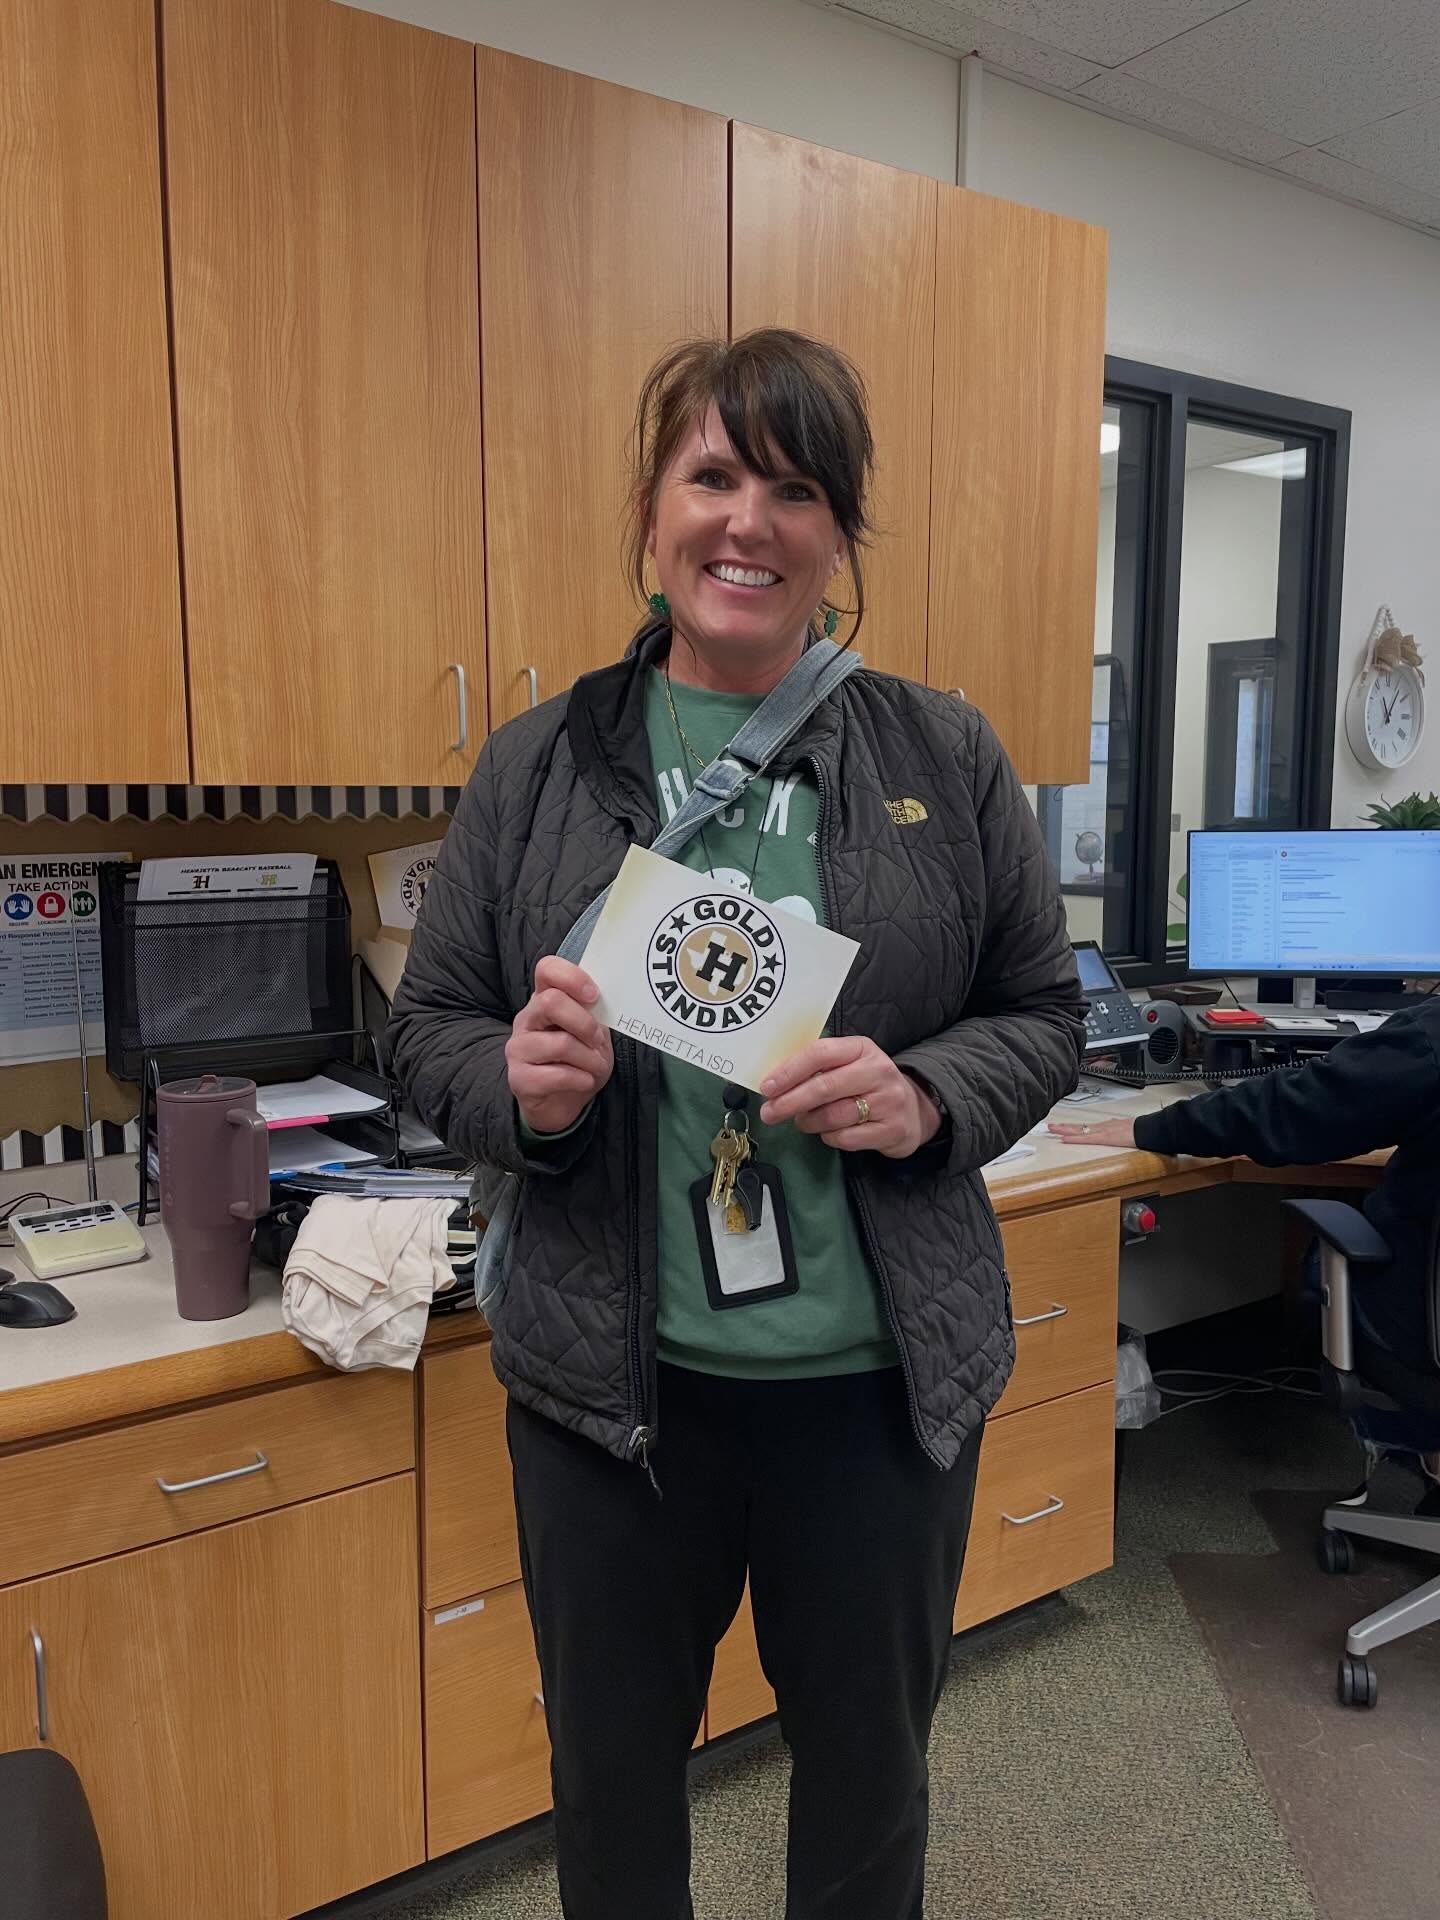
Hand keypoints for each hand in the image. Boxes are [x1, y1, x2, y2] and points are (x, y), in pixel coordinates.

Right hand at [506, 956, 613, 1135]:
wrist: (561, 1103)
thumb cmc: (578, 1061)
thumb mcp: (592, 1032)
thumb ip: (594, 1012)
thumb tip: (609, 996)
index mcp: (544, 1000)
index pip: (547, 969)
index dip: (573, 978)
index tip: (594, 996)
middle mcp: (526, 1020)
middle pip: (551, 1002)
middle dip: (585, 1024)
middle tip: (598, 1041)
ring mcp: (518, 1049)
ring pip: (560, 1043)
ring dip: (589, 1058)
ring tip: (595, 1067)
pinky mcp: (519, 1079)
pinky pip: (557, 1075)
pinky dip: (581, 1079)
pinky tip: (584, 1081)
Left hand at [759, 1036, 942, 1159]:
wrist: (914, 1109)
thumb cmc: (868, 1084)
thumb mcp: (849, 1064)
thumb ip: (818, 1068)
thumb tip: (775, 1082)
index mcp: (862, 1048)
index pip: (820, 1053)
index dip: (789, 1071)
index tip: (767, 1087)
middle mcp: (878, 1071)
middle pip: (824, 1087)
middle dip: (790, 1102)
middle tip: (769, 1113)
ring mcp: (889, 1101)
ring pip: (833, 1116)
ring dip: (809, 1122)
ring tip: (803, 1122)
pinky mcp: (893, 1129)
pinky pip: (847, 1138)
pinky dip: (829, 1137)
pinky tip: (829, 1132)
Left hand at [1047, 1118, 1135, 1148]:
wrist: (1147, 1129)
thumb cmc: (1140, 1130)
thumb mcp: (1126, 1130)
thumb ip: (1118, 1130)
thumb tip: (1115, 1130)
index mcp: (1106, 1126)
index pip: (1085, 1126)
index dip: (1072, 1127)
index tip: (1063, 1127)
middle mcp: (1101, 1127)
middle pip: (1078, 1126)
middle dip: (1063, 1126)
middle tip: (1050, 1126)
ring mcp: (1101, 1131)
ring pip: (1079, 1130)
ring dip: (1064, 1130)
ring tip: (1051, 1129)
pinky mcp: (1104, 1137)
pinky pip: (1086, 1138)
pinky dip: (1074, 1138)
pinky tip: (1065, 1138)